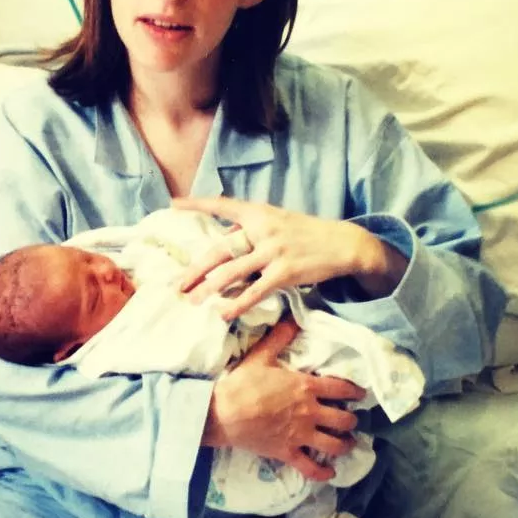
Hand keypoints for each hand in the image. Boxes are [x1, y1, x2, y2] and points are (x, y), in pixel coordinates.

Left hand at [174, 196, 405, 320]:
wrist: (343, 243)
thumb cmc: (306, 233)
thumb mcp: (278, 221)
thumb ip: (250, 229)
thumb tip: (222, 242)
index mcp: (259, 212)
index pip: (223, 205)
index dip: (197, 204)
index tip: (174, 204)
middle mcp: (262, 229)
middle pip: (220, 249)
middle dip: (196, 269)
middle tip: (177, 284)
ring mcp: (273, 250)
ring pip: (232, 272)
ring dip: (209, 288)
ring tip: (192, 301)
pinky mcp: (285, 272)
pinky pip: (255, 291)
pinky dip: (238, 304)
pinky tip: (224, 313)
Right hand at [202, 318, 364, 482]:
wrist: (223, 413)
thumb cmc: (242, 383)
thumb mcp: (261, 355)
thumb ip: (280, 337)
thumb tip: (293, 318)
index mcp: (306, 388)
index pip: (341, 389)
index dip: (355, 392)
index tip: (360, 395)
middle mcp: (309, 413)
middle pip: (344, 420)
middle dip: (351, 420)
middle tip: (351, 420)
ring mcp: (300, 435)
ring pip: (334, 445)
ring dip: (345, 445)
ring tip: (348, 443)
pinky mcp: (287, 452)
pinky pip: (310, 467)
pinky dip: (323, 472)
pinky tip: (330, 473)